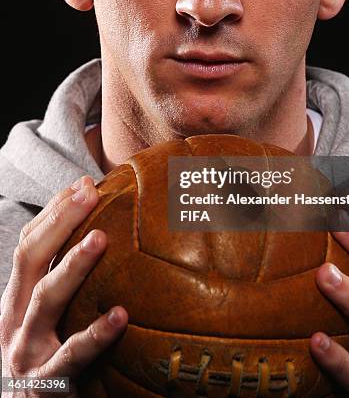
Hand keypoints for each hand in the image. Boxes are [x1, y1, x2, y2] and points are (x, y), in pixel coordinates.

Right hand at [0, 176, 127, 396]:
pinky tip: (120, 316)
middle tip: (90, 193)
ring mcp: (27, 349)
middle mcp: (15, 318)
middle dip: (59, 221)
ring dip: (71, 266)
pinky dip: (95, 334)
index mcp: (17, 298)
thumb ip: (65, 279)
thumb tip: (107, 232)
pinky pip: (72, 355)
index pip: (29, 243)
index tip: (82, 184)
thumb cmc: (45, 355)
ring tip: (99, 239)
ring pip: (46, 299)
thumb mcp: (49, 316)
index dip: (53, 212)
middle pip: (30, 258)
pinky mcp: (47, 381)